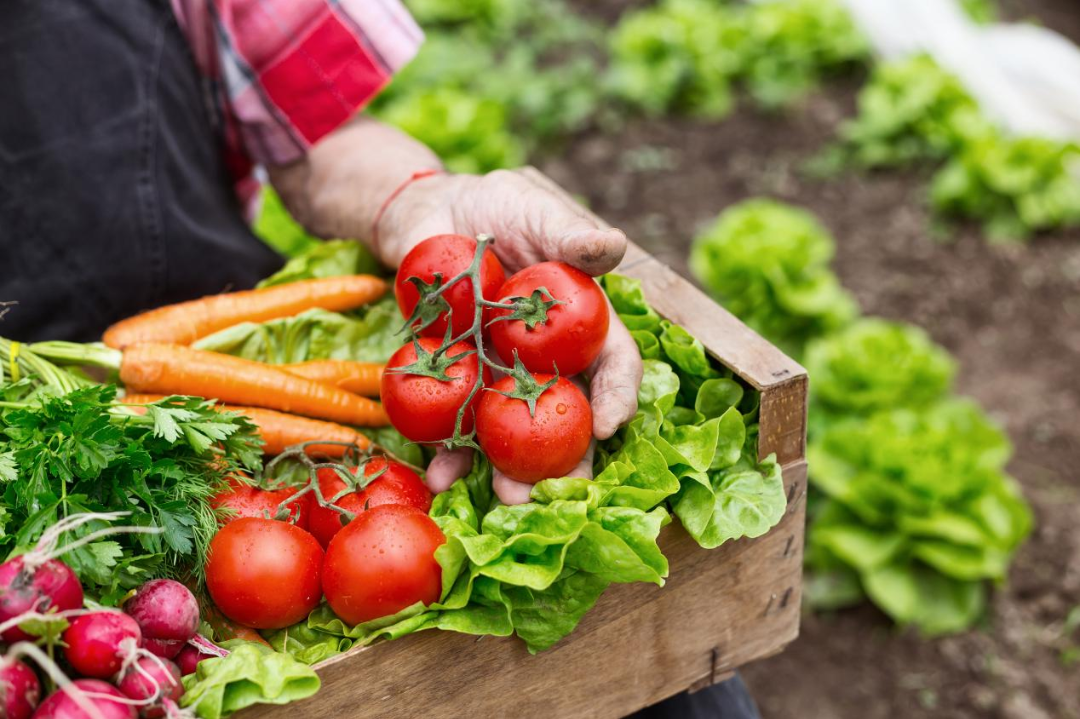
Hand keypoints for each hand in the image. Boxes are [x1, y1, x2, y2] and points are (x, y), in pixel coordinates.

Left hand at [376, 169, 643, 503]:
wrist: (428, 215)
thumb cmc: (495, 207)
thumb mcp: (532, 209)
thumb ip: (568, 234)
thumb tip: (612, 246)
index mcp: (581, 323)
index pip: (613, 365)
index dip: (617, 396)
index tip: (609, 424)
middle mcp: (546, 361)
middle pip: (567, 415)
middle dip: (568, 458)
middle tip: (562, 491)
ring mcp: (499, 376)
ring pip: (514, 432)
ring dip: (511, 470)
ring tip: (507, 499)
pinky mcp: (455, 382)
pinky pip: (454, 424)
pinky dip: (448, 454)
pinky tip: (440, 477)